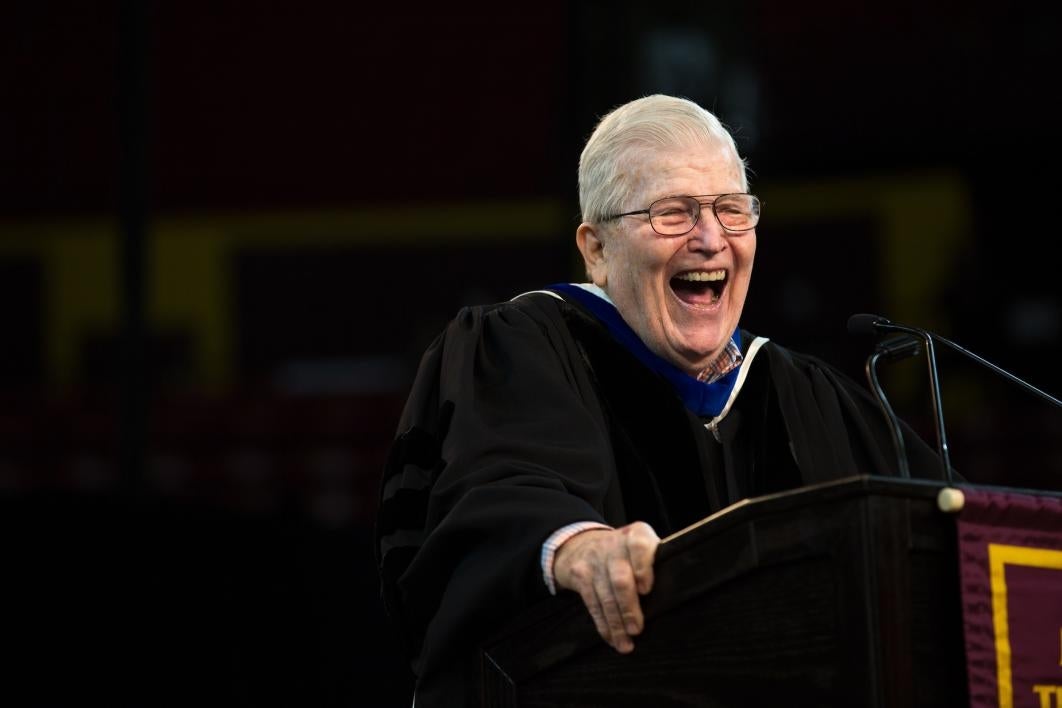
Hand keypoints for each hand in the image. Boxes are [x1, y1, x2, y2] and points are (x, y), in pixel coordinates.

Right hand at [553, 522, 659, 652]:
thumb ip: (657, 565)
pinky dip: (603, 624)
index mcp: (636, 535)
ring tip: (626, 644)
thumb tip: (674, 600)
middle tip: (637, 629)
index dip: (643, 567)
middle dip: (628, 607)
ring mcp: (595, 559)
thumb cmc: (627, 554)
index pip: (639, 546)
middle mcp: (613, 544)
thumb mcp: (643, 547)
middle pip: (620, 578)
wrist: (583, 543)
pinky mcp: (580, 574)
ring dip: (616, 624)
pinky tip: (611, 638)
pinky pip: (592, 603)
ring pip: (605, 596)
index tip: (646, 590)